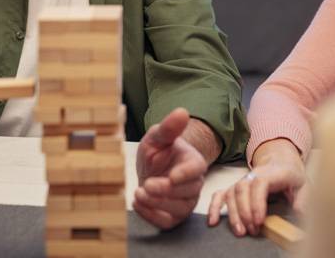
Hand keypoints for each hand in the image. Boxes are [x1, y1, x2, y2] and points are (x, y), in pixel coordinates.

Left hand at [134, 108, 206, 228]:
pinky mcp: (174, 216)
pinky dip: (152, 216)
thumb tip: (182, 111)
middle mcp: (194, 184)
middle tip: (147, 185)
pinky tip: (139, 204)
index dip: (184, 174)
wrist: (152, 168)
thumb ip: (169, 127)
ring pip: (178, 209)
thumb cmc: (158, 150)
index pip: (195, 170)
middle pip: (186, 192)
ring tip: (139, 193)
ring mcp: (185, 202)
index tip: (172, 176)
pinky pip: (167, 222)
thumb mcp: (158, 136)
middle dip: (165, 190)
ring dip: (157, 204)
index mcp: (194, 162)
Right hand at [207, 139, 307, 236]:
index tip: (259, 221)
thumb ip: (303, 199)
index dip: (256, 202)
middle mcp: (252, 176)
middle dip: (244, 212)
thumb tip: (299, 212)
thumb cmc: (291, 176)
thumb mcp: (304, 185)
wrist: (280, 162)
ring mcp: (242, 181)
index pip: (258, 184)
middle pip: (241, 189)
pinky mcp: (235, 187)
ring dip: (233, 213)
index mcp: (270, 174)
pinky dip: (214, 207)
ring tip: (240, 231)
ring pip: (230, 193)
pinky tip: (213, 221)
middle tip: (252, 230)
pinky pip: (220, 194)